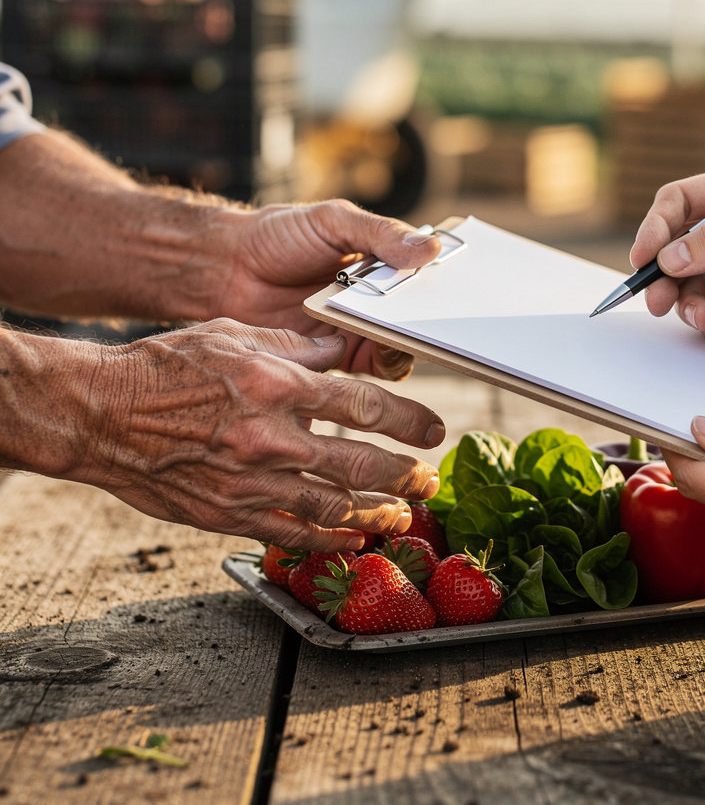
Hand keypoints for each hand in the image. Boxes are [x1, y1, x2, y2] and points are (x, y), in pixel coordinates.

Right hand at [42, 319, 444, 551]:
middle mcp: (271, 436)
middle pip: (360, 462)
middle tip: (429, 478)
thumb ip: (293, 346)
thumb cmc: (164, 367)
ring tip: (405, 512)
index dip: (407, 419)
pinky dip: (330, 540)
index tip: (433, 429)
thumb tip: (340, 351)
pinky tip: (355, 540)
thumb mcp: (232, 335)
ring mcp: (251, 482)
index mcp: (276, 384)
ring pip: (334, 506)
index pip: (363, 403)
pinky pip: (292, 533)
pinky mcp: (229, 514)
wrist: (100, 414)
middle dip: (405, 473)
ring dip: (378, 512)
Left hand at [211, 199, 441, 377]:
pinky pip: (374, 369)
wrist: (226, 269)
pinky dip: (384, 362)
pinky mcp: (339, 358)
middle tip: (443, 316)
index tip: (470, 286)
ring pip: (404, 345)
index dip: (452, 284)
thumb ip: (380, 234)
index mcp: (387, 263)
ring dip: (409, 339)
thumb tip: (430, 248)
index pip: (431, 278)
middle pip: (424, 317)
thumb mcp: (334, 222)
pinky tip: (378, 345)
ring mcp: (362, 330)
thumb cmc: (279, 235)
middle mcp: (381, 300)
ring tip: (404, 328)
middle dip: (437, 319)